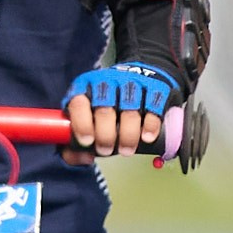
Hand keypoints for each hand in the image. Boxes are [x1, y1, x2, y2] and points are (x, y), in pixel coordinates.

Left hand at [62, 62, 176, 161]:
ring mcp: (132, 82)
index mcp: (85, 87)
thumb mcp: (88, 117)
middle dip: (105, 135)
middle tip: (106, 150)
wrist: (141, 74)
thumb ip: (77, 141)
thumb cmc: (108, 104)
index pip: (79, 103)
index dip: (82, 123)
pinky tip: (147, 137)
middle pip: (105, 108)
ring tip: (127, 150)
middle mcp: (108, 81)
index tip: (87, 142)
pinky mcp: (155, 86)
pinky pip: (154, 105)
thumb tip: (84, 158)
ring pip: (130, 109)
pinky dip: (150, 124)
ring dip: (128, 134)